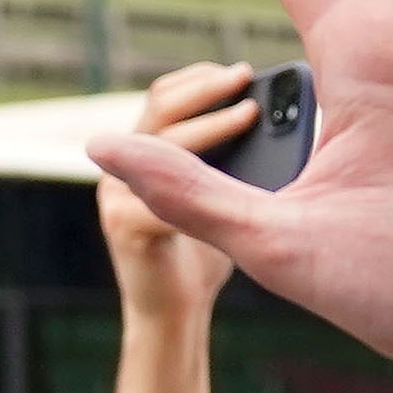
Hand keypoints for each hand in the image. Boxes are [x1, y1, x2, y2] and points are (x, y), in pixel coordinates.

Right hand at [98, 63, 254, 326]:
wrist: (175, 323)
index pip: (169, 92)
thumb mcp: (230, 199)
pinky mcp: (123, 225)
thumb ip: (236, 159)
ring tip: (250, 114)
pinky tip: (235, 174)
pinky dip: (196, 172)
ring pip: (161, 137)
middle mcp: (120, 165)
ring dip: (209, 123)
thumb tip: (277, 117)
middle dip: (206, 86)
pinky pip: (160, 190)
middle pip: (160, 101)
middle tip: (247, 78)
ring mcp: (115, 194)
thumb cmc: (207, 260)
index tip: (245, 69)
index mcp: (145, 151)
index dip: (201, 75)